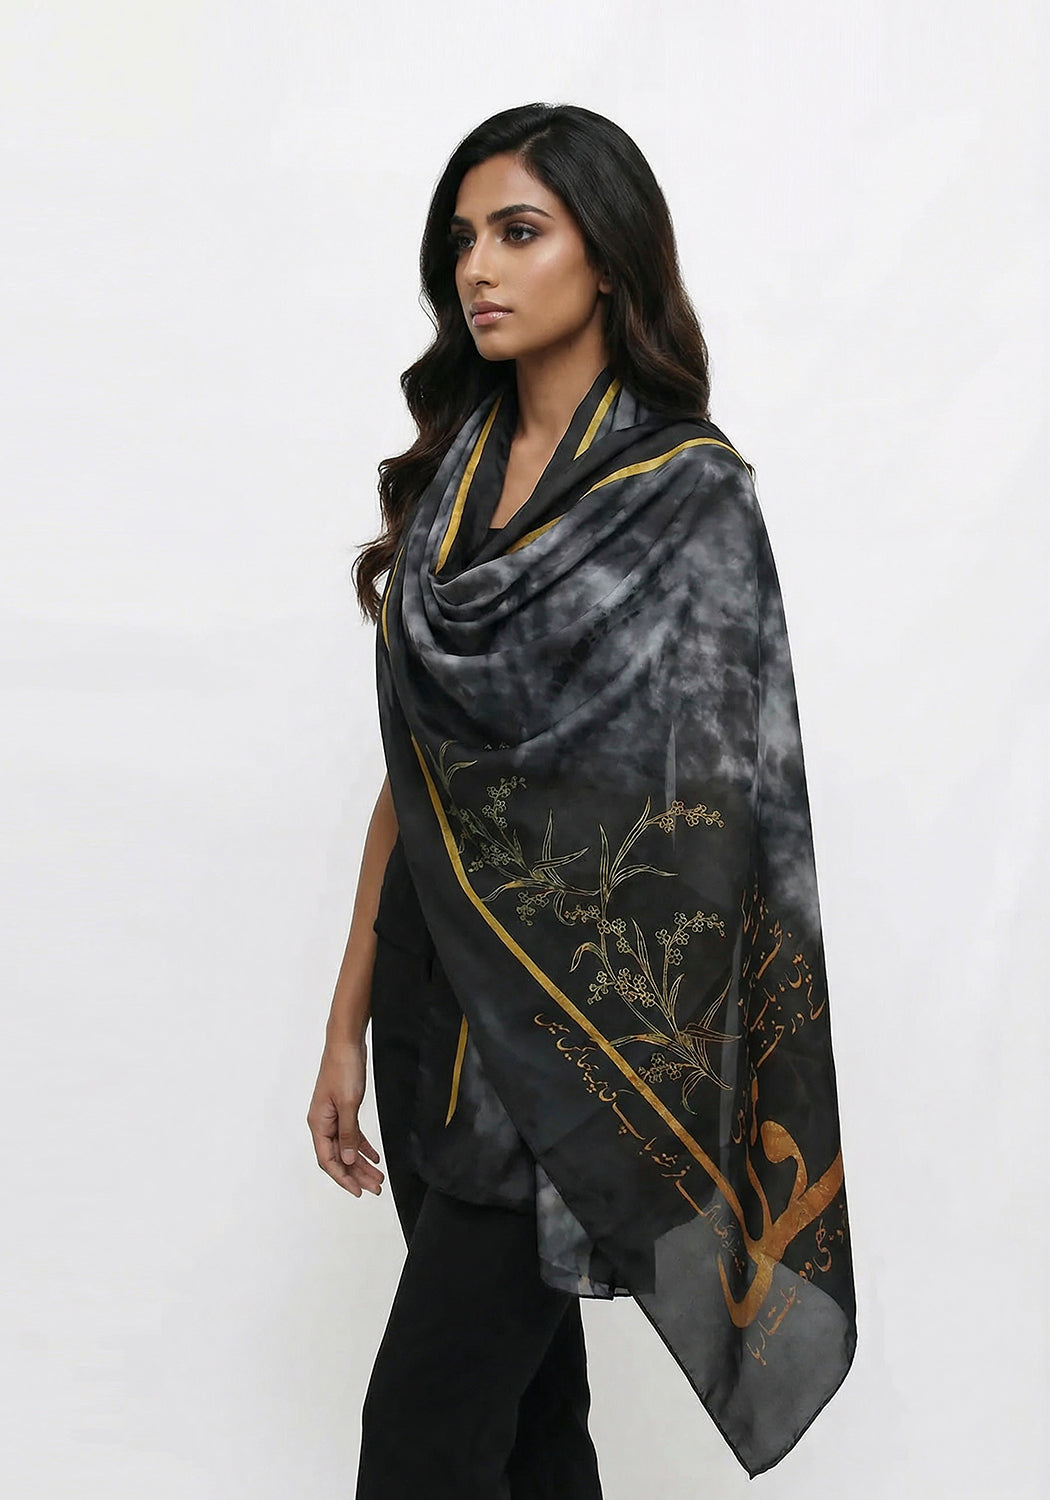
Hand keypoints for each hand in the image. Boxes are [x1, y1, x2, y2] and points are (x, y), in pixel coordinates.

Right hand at [307, 1036, 384, 1197]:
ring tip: (378, 1177)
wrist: (346, 1043)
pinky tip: (374, 1156)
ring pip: (346, 1147)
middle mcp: (323, 1123)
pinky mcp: (343, 1109)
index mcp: (319, 1123)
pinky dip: (362, 1146)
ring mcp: (333, 1116)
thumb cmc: (343, 1068)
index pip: (328, 1160)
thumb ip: (348, 1133)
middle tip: (374, 1188)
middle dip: (356, 1174)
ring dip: (361, 1163)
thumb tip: (347, 1159)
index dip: (343, 1178)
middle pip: (338, 1157)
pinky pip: (352, 1134)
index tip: (358, 1191)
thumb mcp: (349, 1104)